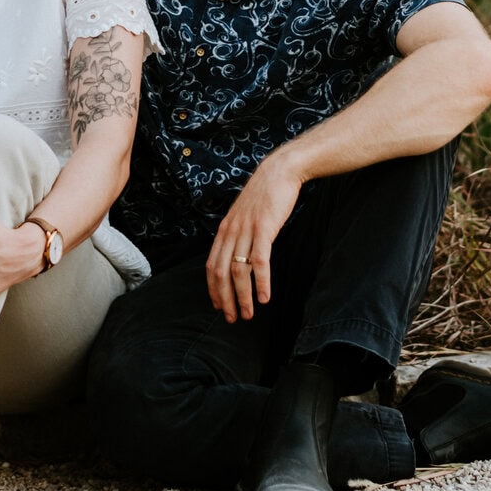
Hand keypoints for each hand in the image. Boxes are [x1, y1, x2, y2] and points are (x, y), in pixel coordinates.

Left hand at [206, 154, 302, 323]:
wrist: (279, 171)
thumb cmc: (264, 195)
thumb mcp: (244, 215)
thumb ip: (239, 234)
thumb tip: (238, 256)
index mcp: (225, 229)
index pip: (212, 265)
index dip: (213, 289)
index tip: (219, 306)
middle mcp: (231, 231)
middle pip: (222, 273)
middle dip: (225, 299)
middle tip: (232, 318)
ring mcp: (247, 230)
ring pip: (239, 271)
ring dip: (243, 297)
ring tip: (249, 314)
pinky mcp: (265, 228)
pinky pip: (260, 261)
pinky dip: (262, 282)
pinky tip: (265, 297)